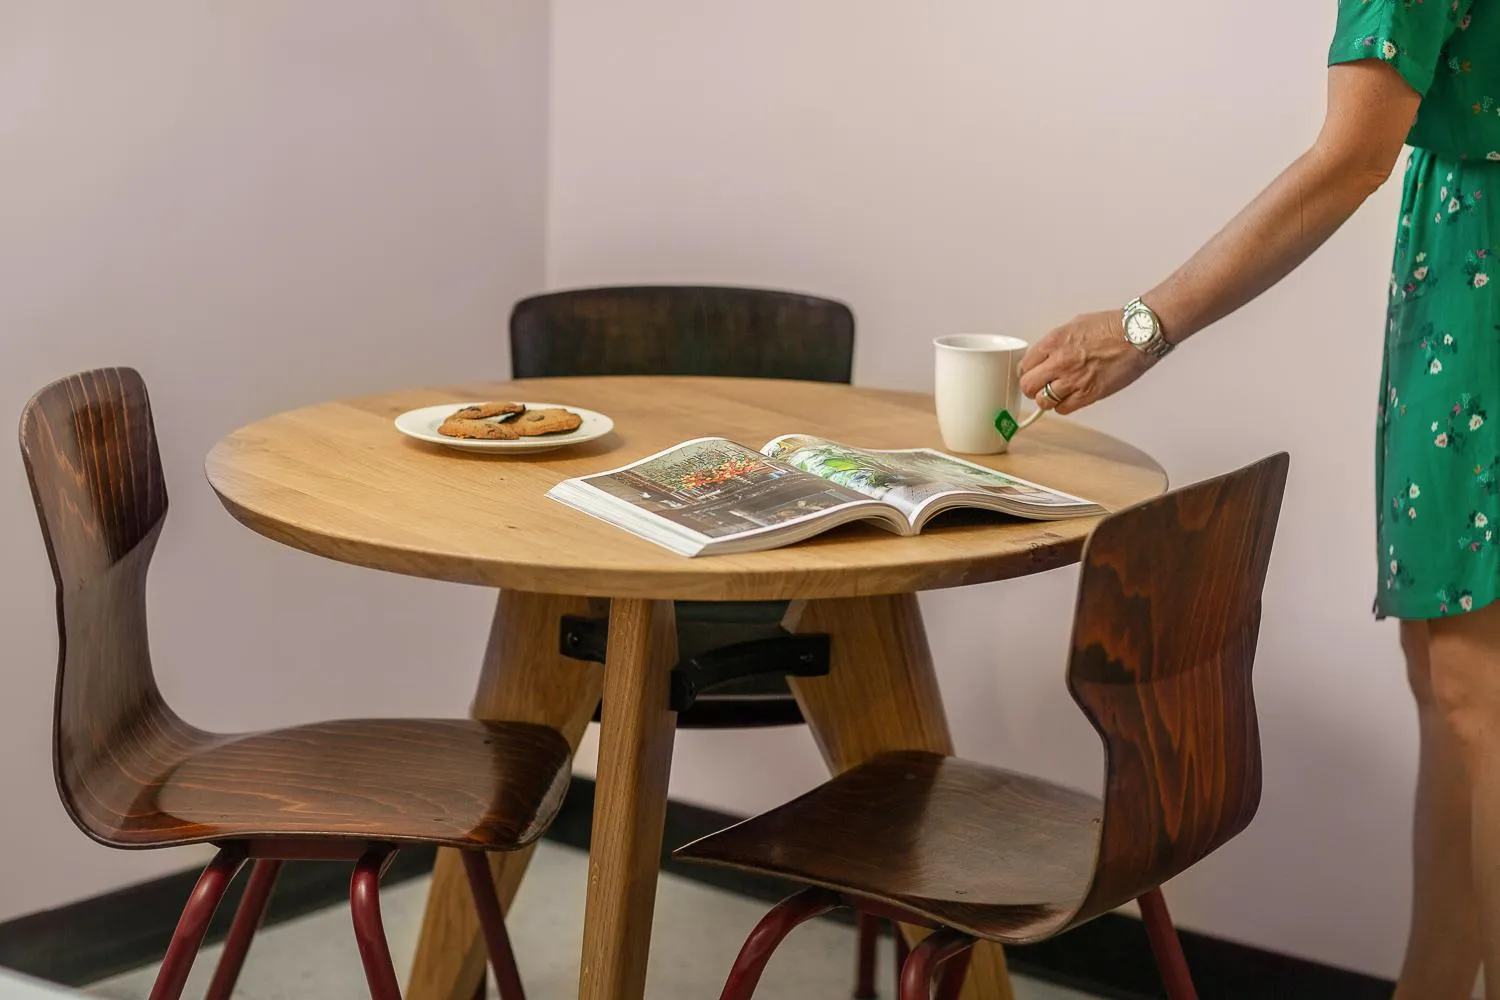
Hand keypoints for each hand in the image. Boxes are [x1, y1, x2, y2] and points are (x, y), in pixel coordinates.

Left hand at [1018, 311, 1154, 414]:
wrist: (1138, 334)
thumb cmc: (1112, 326)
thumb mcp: (1075, 325)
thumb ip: (1057, 342)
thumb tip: (1046, 355)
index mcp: (1054, 342)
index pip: (1025, 365)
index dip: (1027, 371)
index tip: (1032, 373)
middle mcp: (1060, 362)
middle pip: (1027, 386)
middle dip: (1031, 387)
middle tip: (1038, 386)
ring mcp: (1073, 380)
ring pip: (1043, 401)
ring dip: (1046, 399)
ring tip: (1055, 393)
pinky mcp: (1088, 394)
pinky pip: (1063, 409)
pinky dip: (1063, 406)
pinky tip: (1070, 398)